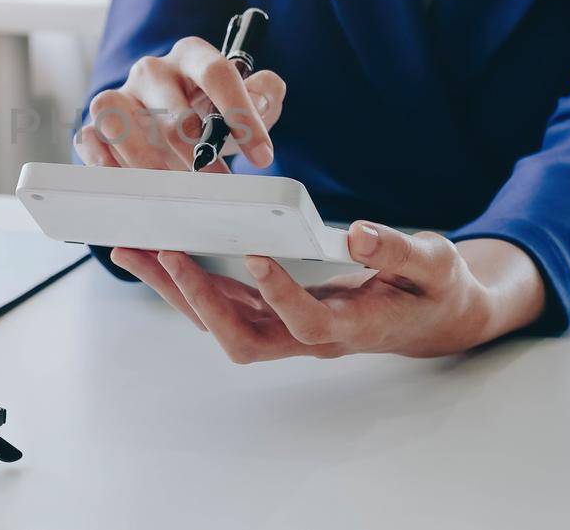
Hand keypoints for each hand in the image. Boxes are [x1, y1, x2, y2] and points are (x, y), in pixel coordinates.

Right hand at [75, 37, 285, 171]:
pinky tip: (126, 183)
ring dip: (147, 159)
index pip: (216, 72)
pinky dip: (103, 160)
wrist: (176, 129)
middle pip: (171, 108)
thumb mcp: (248, 101)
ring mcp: (120, 95)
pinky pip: (90, 136)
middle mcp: (152, 70)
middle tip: (218, 184)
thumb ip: (264, 93)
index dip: (240, 113)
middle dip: (198, 152)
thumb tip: (263, 96)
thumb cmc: (212, 113)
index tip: (262, 154)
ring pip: (119, 117)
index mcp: (191, 56)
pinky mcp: (95, 123)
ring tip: (170, 188)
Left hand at [110, 224, 546, 359]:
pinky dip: (185, 282)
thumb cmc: (435, 288)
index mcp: (353, 326)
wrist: (433, 316)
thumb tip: (359, 232)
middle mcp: (310, 336)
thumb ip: (399, 250)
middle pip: (243, 335)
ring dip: (176, 290)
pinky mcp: (272, 313)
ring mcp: (286, 329)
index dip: (281, 295)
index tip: (257, 256)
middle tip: (163, 253)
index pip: (309, 322)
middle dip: (199, 298)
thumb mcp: (435, 264)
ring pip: (221, 322)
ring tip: (134, 250)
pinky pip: (220, 304)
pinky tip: (156, 252)